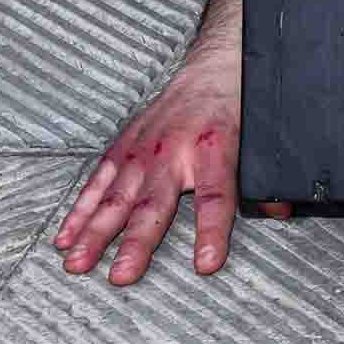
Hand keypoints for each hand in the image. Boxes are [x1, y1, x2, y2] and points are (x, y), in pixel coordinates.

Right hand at [55, 54, 290, 284]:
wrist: (215, 67)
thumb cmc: (239, 108)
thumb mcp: (258, 139)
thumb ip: (262, 179)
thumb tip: (278, 212)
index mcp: (216, 148)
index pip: (216, 196)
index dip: (211, 231)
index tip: (206, 264)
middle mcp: (175, 150)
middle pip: (155, 203)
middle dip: (137, 242)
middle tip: (122, 276)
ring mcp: (144, 149)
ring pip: (117, 196)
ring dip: (95, 233)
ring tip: (77, 264)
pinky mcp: (124, 146)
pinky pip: (98, 182)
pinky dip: (79, 211)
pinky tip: (65, 238)